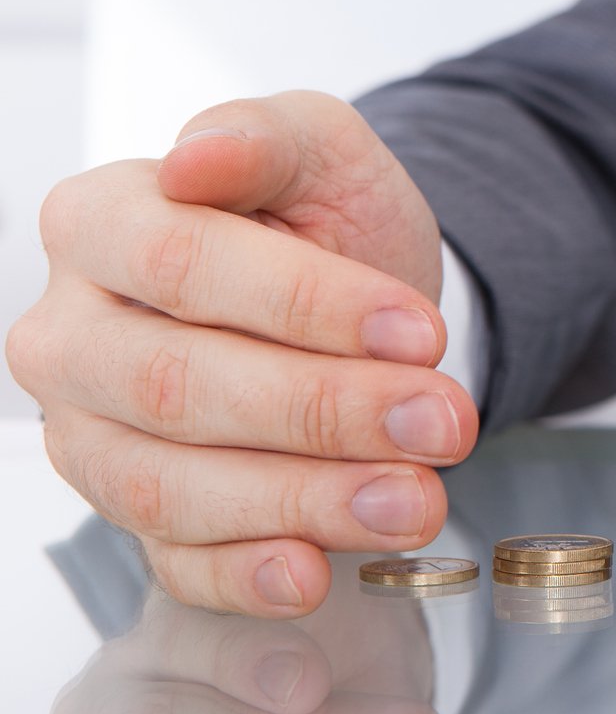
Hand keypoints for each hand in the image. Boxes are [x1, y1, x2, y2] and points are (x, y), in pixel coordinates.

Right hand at [5, 91, 477, 616]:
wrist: (357, 302)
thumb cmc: (320, 219)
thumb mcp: (318, 148)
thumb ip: (264, 135)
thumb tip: (196, 155)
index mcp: (97, 224)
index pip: (184, 265)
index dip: (306, 306)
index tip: (422, 332)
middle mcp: (73, 337)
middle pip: (179, 386)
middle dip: (325, 412)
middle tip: (443, 423)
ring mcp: (94, 436)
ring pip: (172, 486)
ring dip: (304, 502)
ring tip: (416, 501)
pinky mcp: (139, 519)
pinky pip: (175, 562)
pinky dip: (244, 578)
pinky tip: (313, 573)